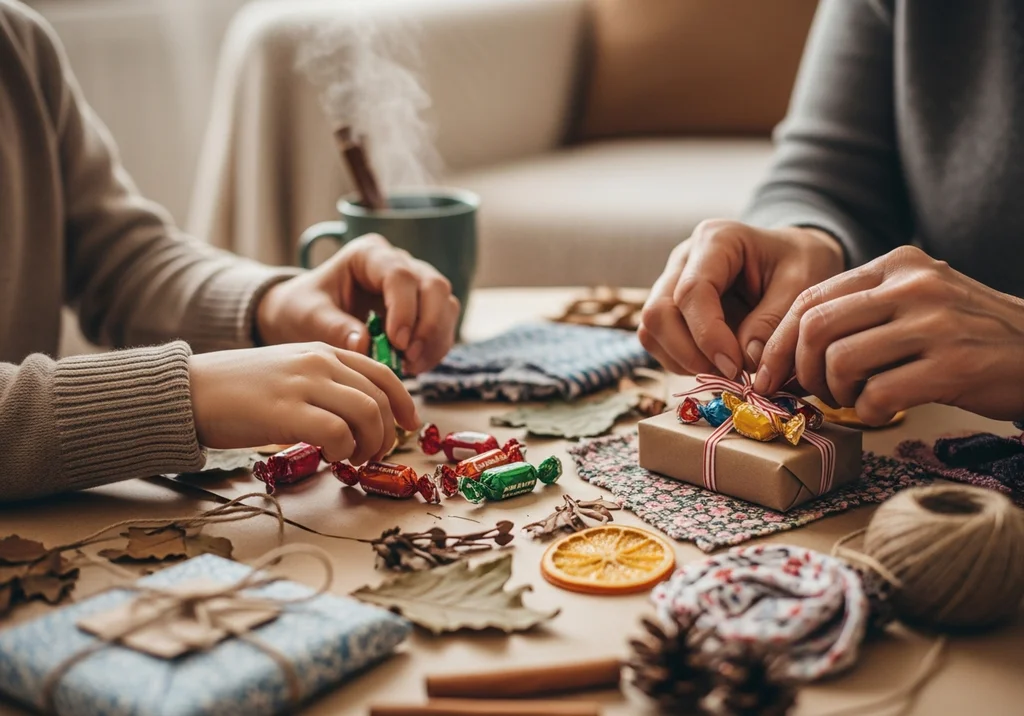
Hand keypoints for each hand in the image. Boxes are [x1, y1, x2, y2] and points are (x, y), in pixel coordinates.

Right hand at [189, 342, 419, 463]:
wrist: (189, 390)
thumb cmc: (238, 390)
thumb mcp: (290, 373)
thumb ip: (325, 385)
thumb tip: (361, 417)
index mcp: (323, 351)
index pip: (382, 374)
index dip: (403, 403)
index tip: (409, 425)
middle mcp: (319, 362)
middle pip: (379, 399)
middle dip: (387, 434)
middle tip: (374, 455)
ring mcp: (303, 384)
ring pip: (367, 415)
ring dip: (369, 446)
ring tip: (351, 459)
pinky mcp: (285, 411)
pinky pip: (337, 433)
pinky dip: (343, 452)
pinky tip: (329, 459)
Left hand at [256, 234, 459, 374]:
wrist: (304, 316)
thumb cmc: (303, 308)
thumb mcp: (308, 315)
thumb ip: (335, 327)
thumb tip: (366, 345)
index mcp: (368, 255)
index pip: (400, 274)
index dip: (404, 309)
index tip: (396, 342)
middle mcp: (399, 264)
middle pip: (434, 286)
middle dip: (429, 325)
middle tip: (409, 358)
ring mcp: (415, 285)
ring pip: (446, 305)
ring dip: (435, 339)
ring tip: (411, 367)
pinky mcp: (423, 310)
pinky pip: (443, 326)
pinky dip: (434, 349)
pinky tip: (414, 368)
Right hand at [638, 220, 844, 375]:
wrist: (795, 257)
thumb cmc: (801, 263)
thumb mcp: (804, 282)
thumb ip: (774, 319)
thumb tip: (744, 361)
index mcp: (716, 240)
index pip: (692, 291)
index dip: (708, 336)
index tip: (736, 368)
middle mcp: (683, 259)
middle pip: (658, 312)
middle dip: (689, 353)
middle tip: (730, 375)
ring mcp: (671, 284)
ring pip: (652, 330)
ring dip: (683, 361)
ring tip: (726, 371)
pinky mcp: (671, 309)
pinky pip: (659, 342)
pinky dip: (683, 362)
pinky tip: (716, 365)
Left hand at [755, 245, 1023, 423]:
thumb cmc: (966, 333)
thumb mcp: (917, 299)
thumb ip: (861, 310)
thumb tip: (789, 349)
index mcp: (897, 265)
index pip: (811, 298)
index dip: (780, 341)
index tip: (769, 371)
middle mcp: (914, 286)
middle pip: (817, 328)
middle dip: (801, 369)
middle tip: (812, 391)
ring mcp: (935, 323)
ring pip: (841, 361)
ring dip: (834, 393)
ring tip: (852, 400)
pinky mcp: (952, 365)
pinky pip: (878, 394)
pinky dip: (867, 411)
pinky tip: (880, 410)